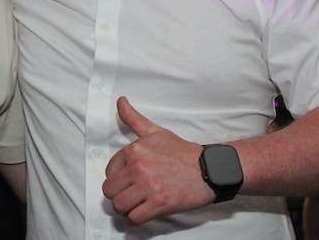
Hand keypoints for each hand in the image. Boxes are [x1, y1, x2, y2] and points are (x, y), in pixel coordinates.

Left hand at [102, 97, 214, 224]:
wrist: (209, 169)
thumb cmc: (182, 152)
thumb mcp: (156, 132)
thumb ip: (134, 119)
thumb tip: (120, 100)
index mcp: (134, 150)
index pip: (108, 172)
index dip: (118, 179)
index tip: (131, 180)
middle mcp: (138, 167)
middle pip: (110, 191)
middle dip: (119, 195)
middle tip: (133, 194)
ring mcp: (148, 186)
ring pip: (119, 206)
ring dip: (127, 208)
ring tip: (138, 204)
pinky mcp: (160, 204)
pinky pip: (134, 218)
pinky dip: (137, 218)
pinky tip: (146, 211)